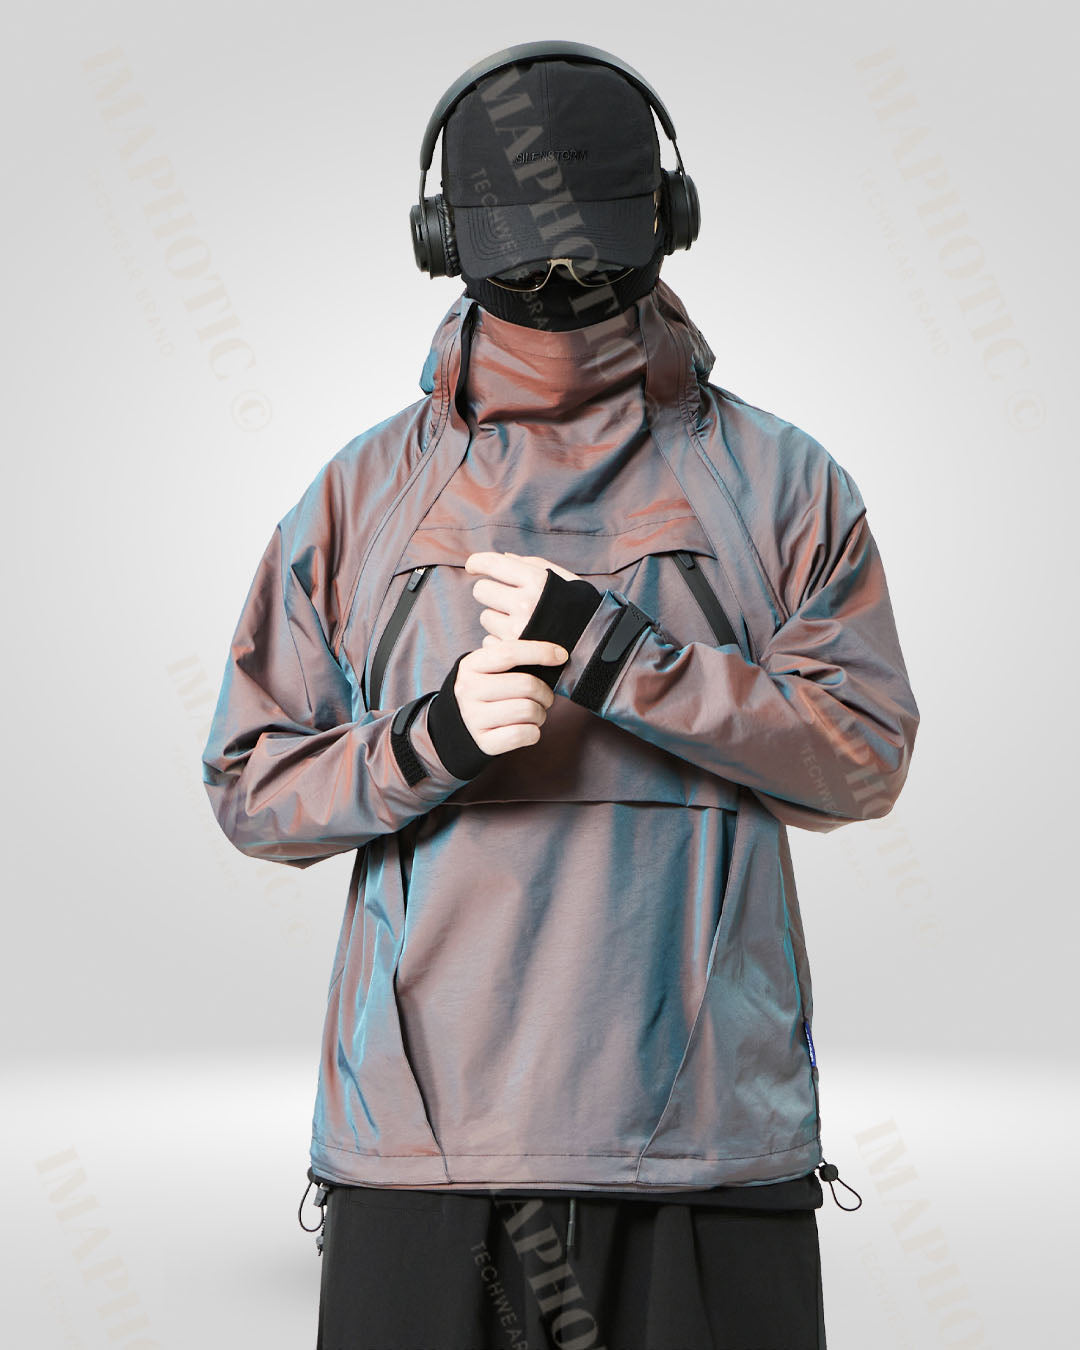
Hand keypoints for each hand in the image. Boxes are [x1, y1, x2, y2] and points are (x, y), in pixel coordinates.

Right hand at [454, 638, 567, 754]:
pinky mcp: (483, 742)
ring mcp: (474, 717)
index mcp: (472, 665)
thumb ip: (511, 646)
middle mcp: (469, 690)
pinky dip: (533, 732)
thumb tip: (539, 636)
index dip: (540, 651)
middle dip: (545, 692)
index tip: (561, 656)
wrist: (460, 724)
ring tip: (533, 713)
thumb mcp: (490, 664)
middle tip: (544, 697)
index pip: (509, 652)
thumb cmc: (487, 690)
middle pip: (526, 684)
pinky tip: (526, 728)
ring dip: (540, 713)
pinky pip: (523, 734)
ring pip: (528, 710)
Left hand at [464, 551, 583, 647]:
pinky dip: (501, 640)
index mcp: (538, 581)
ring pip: (486, 617)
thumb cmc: (584, 613)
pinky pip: (490, 640)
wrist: (600, 652)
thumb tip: (504, 558)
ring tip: (521, 624)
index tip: (473, 566)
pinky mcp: (514, 652)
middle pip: (482, 590)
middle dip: (490, 593)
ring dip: (497, 619)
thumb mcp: (567, 582)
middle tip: (504, 599)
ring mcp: (518, 630)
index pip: (493, 564)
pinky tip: (520, 641)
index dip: (478, 562)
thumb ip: (535, 566)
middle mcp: (525, 604)